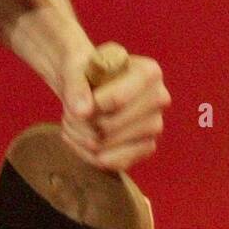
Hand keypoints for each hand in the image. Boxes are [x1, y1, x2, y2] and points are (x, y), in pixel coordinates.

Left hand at [55, 48, 170, 171]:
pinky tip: (77, 137)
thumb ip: (74, 84)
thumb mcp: (73, 66)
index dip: (88, 104)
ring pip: (105, 145)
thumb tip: (82, 113)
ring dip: (78, 135)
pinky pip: (110, 163)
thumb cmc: (83, 69)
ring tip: (72, 119)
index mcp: (149, 73)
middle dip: (79, 121)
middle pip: (109, 126)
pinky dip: (85, 153)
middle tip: (69, 110)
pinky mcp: (145, 148)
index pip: (116, 100)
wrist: (88, 82)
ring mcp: (154, 127)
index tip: (76, 96)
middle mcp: (159, 100)